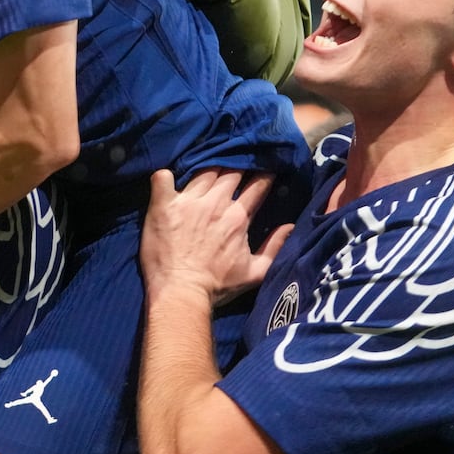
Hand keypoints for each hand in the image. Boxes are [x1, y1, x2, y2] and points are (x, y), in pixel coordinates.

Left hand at [140, 168, 291, 307]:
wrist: (181, 292)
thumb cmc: (217, 286)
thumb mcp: (255, 272)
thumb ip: (275, 248)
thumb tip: (290, 226)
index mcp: (238, 217)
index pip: (256, 186)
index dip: (262, 175)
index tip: (264, 167)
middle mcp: (215, 203)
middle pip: (229, 172)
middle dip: (236, 165)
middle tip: (235, 161)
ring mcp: (188, 201)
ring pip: (202, 172)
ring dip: (207, 167)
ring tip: (207, 163)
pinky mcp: (163, 204)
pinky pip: (163, 178)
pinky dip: (165, 176)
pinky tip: (166, 177)